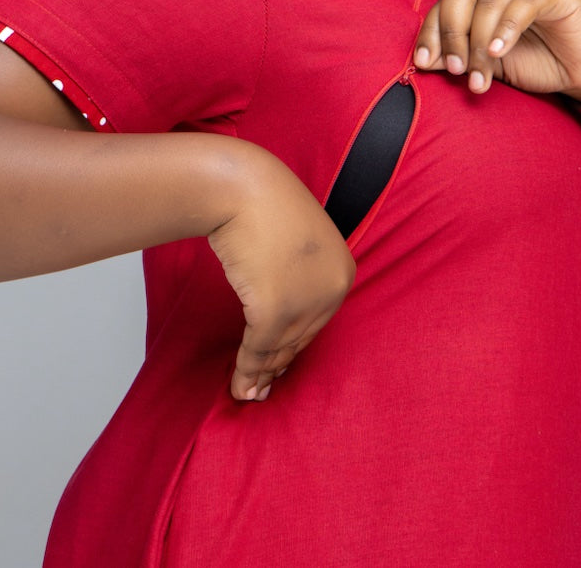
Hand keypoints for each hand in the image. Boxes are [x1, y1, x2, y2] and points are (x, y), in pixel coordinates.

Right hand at [208, 144, 355, 402]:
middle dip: (278, 366)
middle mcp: (332, 288)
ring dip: (260, 375)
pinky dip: (246, 369)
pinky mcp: (274, 308)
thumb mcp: (295, 243)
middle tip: (260, 390)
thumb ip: (295, 278)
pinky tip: (238, 383)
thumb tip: (280, 320)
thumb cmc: (266, 205)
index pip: (318, 319)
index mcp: (342, 270)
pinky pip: (258, 347)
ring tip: (247, 393)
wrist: (243, 187)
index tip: (280, 365)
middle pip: (300, 338)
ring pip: (280, 347)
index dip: (295, 346)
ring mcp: (305, 300)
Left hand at [413, 0, 580, 103]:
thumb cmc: (536, 60)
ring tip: (479, 75)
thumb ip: (459, 56)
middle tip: (456, 68)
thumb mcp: (487, 62)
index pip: (444, 2)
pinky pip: (525, 2)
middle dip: (452, 32)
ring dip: (480, 41)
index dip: (431, 32)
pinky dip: (507, 28)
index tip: (424, 64)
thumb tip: (424, 62)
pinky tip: (500, 51)